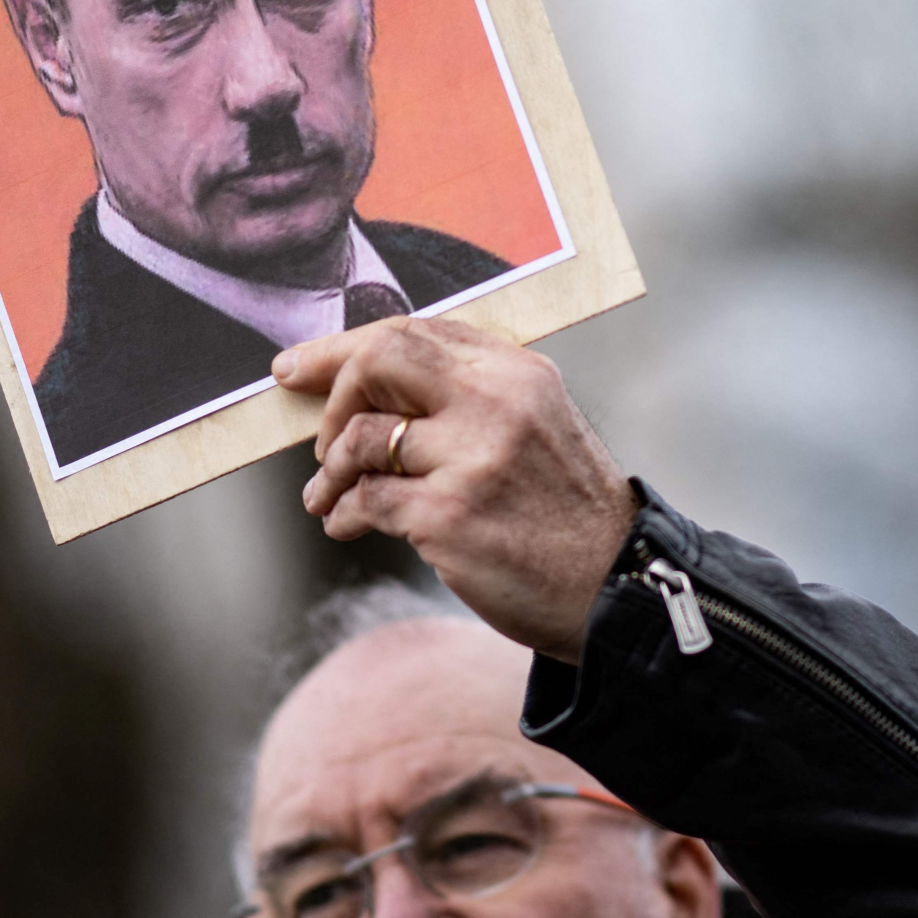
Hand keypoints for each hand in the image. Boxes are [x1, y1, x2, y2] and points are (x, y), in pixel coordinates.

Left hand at [272, 320, 633, 661]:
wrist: (617, 586)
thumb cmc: (568, 514)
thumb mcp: (538, 427)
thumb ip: (471, 397)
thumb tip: (369, 391)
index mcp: (517, 373)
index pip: (413, 331)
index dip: (343, 347)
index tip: (300, 366)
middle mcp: (496, 403)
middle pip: (379, 359)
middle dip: (331, 394)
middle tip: (320, 437)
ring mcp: (472, 458)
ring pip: (361, 438)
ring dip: (329, 472)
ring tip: (326, 497)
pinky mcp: (449, 515)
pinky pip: (366, 500)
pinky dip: (343, 514)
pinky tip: (346, 526)